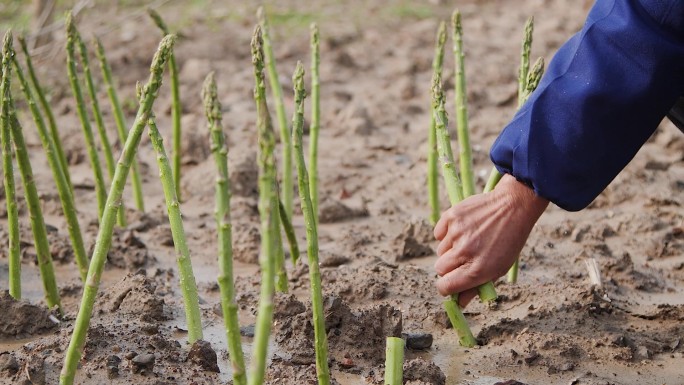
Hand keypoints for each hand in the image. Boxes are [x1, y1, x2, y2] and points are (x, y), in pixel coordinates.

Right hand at [433, 174, 548, 306]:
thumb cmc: (508, 240)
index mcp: (477, 270)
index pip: (445, 286)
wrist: (513, 206)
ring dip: (450, 249)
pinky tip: (463, 228)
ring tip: (469, 239)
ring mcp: (456, 233)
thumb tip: (460, 303)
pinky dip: (446, 233)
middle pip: (440, 269)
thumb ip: (476, 287)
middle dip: (448, 267)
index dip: (446, 287)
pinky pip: (439, 233)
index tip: (450, 284)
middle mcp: (464, 252)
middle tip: (462, 259)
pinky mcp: (451, 216)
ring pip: (440, 250)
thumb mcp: (498, 269)